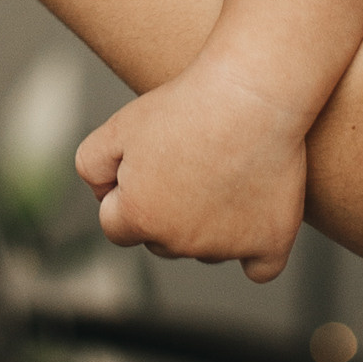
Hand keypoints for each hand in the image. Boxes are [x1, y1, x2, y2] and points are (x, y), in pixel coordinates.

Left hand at [76, 49, 310, 284]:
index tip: (151, 166)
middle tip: (190, 163)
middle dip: (166, 213)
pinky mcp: (270, 241)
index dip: (128, 195)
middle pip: (162, 241)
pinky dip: (256, 253)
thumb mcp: (119, 125)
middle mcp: (181, 241)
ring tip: (225, 170)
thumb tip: (104, 196)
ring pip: (207, 248)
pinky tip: (254, 228)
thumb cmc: (187, 104)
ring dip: (209, 224)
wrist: (252, 92)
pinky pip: (261, 269)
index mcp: (140, 216)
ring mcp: (227, 246)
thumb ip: (92, 167)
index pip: (116, 227)